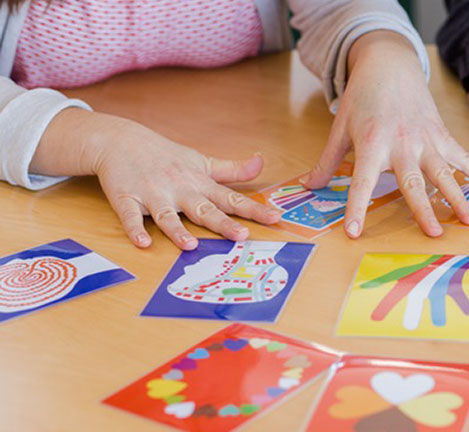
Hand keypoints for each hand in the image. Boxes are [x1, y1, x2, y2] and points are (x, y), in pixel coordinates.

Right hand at [33, 110, 279, 248]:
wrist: (121, 140)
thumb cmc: (167, 156)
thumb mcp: (203, 162)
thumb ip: (233, 170)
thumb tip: (261, 162)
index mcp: (200, 183)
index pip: (232, 199)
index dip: (254, 210)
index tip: (275, 219)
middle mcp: (180, 189)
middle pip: (204, 209)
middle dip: (223, 223)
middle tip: (241, 235)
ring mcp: (153, 194)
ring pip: (167, 216)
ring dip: (177, 230)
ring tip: (190, 245)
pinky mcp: (126, 198)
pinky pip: (130, 216)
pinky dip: (135, 229)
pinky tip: (143, 242)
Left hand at [301, 31, 468, 237]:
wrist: (389, 65)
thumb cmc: (362, 99)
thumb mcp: (340, 128)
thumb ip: (327, 161)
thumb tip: (307, 186)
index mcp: (371, 144)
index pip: (361, 183)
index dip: (356, 208)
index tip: (353, 233)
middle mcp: (401, 144)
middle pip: (413, 182)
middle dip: (423, 209)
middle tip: (433, 234)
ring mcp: (426, 140)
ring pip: (445, 173)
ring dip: (459, 197)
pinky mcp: (442, 135)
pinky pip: (464, 158)